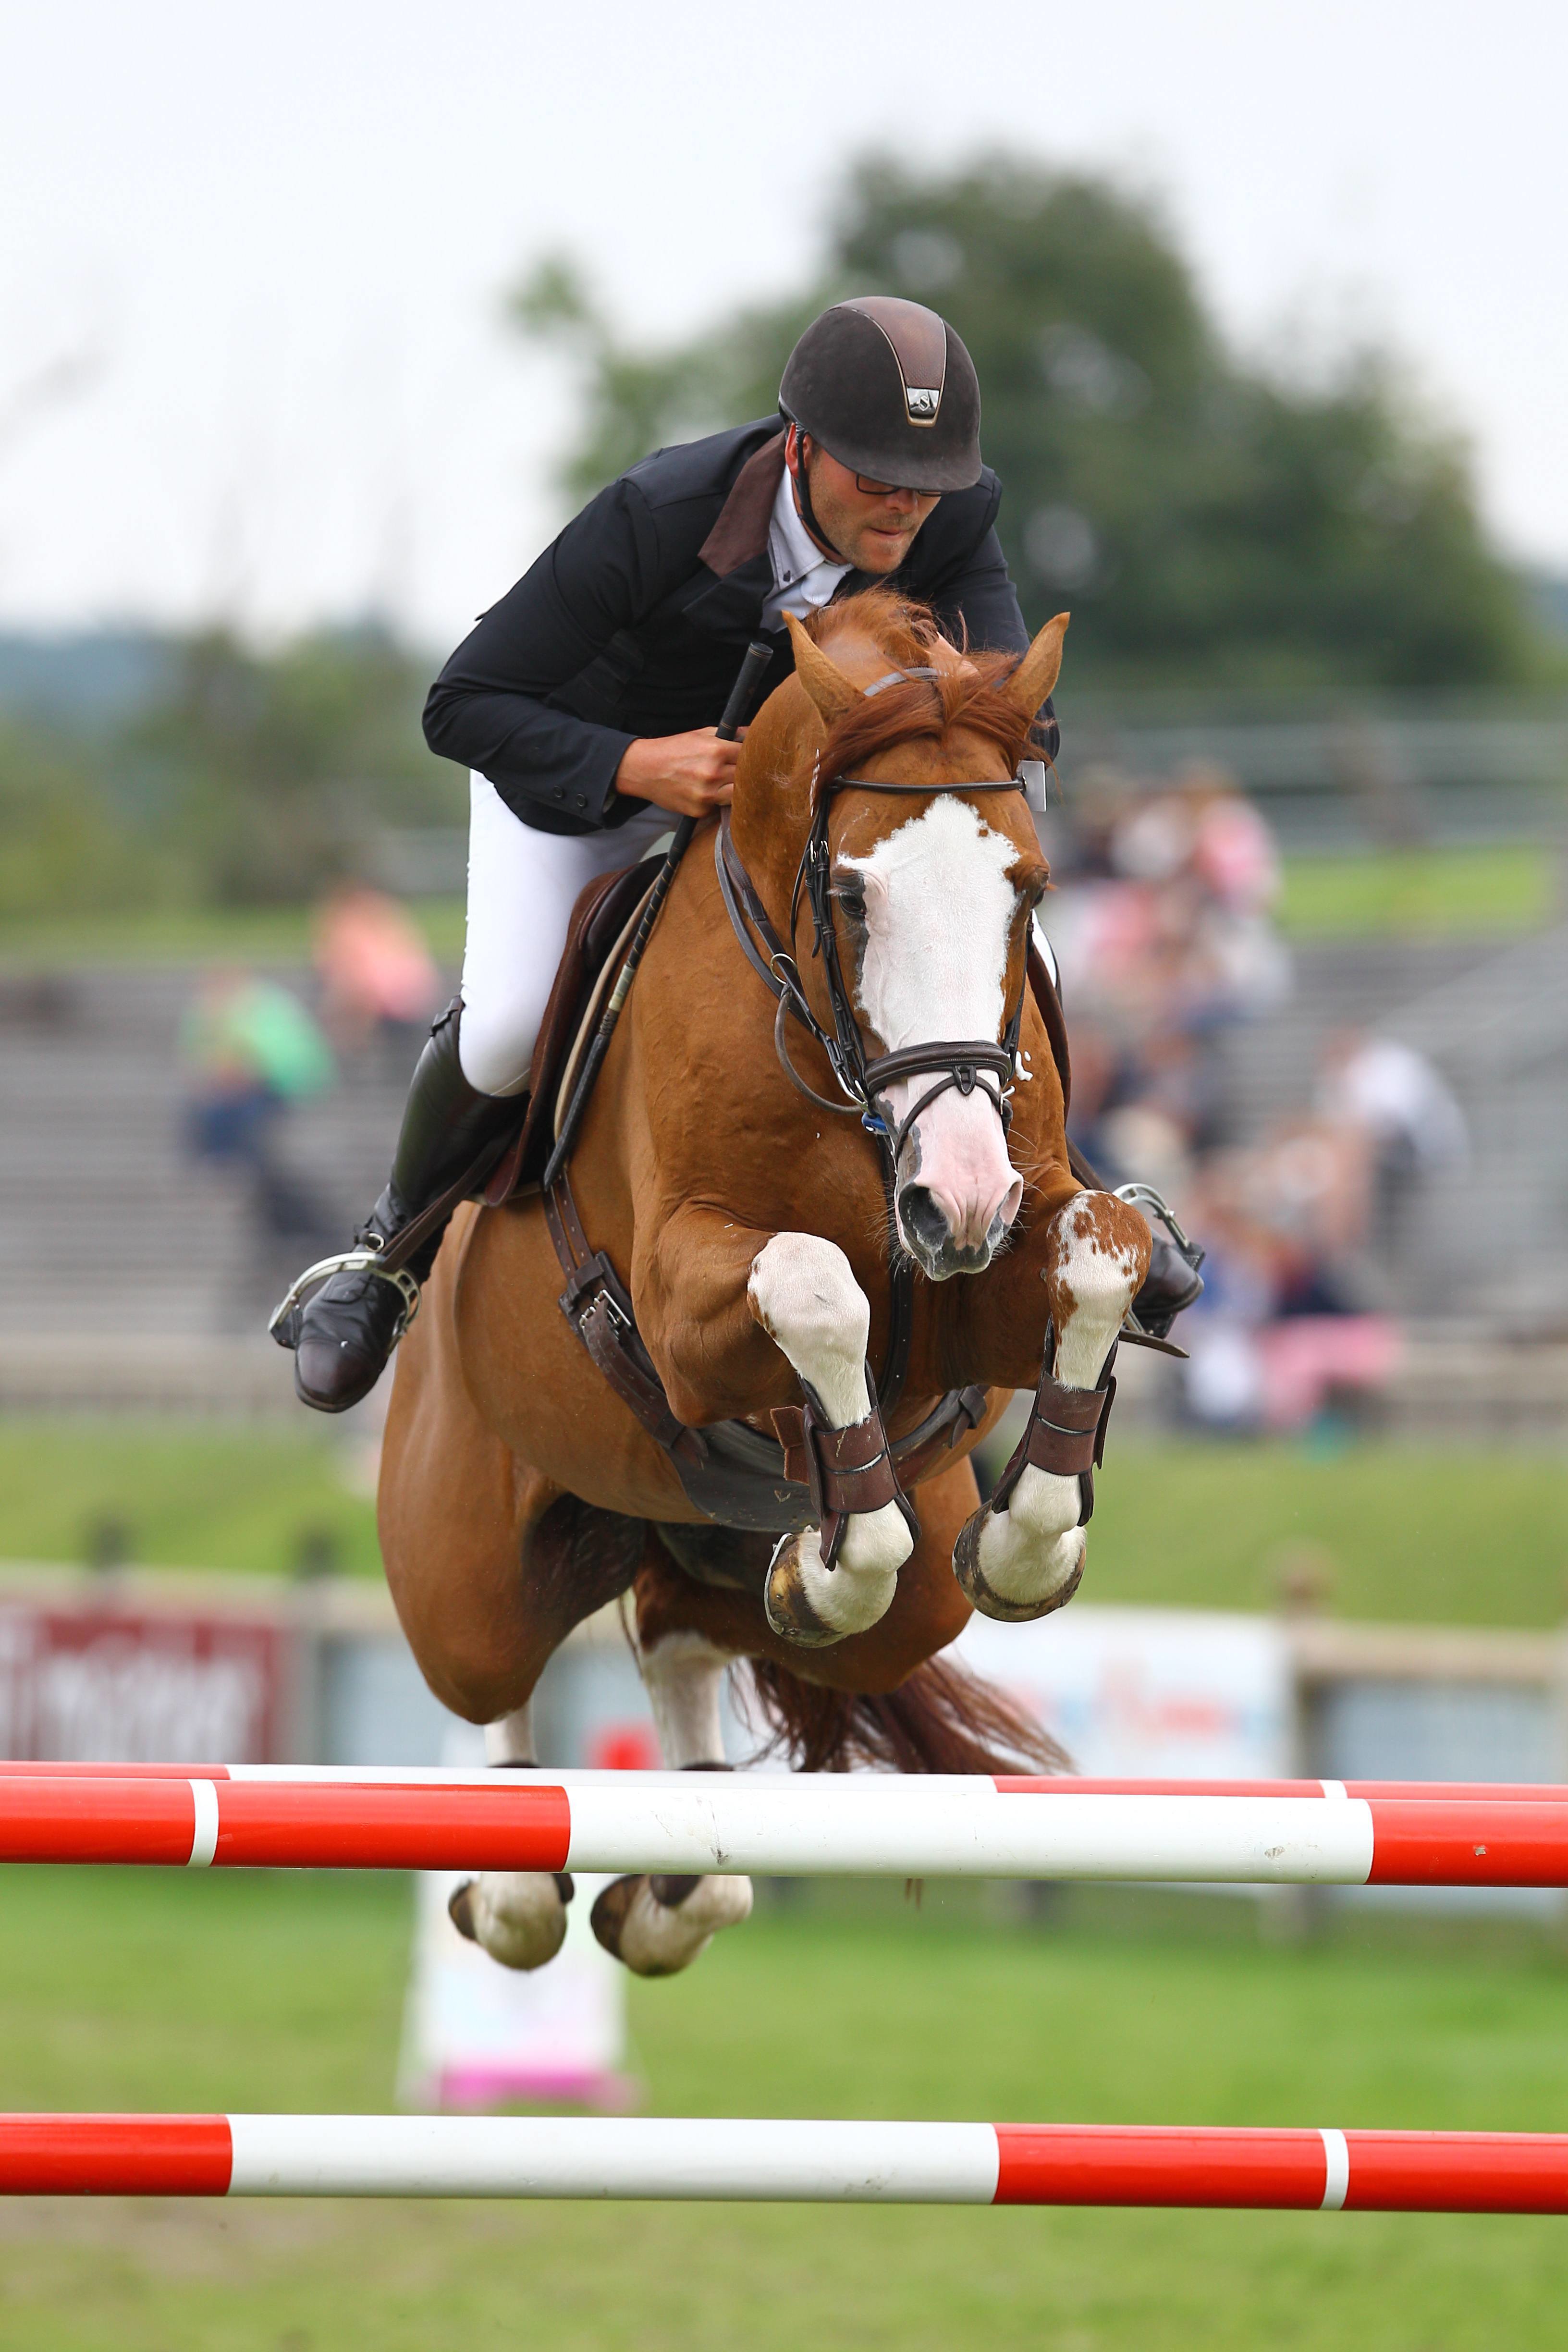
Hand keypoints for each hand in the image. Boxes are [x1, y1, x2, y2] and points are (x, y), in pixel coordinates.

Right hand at [616, 727, 742, 818]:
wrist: (644, 769)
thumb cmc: (674, 749)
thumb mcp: (702, 734)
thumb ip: (731, 734)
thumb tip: (754, 732)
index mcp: (716, 751)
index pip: (749, 756)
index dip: (751, 757)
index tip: (751, 758)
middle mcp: (712, 774)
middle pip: (746, 777)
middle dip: (745, 774)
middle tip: (739, 771)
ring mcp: (706, 795)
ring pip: (736, 796)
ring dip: (734, 790)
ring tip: (724, 782)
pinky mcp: (700, 810)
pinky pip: (718, 808)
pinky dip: (716, 801)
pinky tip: (705, 792)